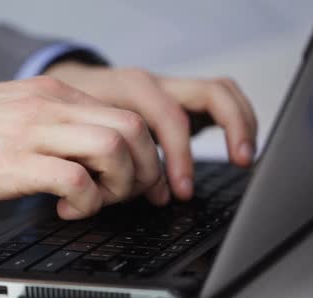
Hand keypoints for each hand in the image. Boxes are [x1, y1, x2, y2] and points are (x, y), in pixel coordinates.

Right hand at [0, 77, 169, 219]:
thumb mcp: (14, 111)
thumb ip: (54, 121)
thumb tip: (91, 145)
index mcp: (51, 92)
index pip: (125, 112)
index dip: (144, 152)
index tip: (140, 179)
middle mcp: (48, 105)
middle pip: (131, 129)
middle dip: (144, 169)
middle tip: (129, 194)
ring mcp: (31, 132)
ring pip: (113, 149)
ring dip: (119, 184)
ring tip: (97, 201)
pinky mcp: (13, 165)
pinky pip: (76, 181)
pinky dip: (85, 203)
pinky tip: (65, 210)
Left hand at [45, 62, 257, 199]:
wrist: (66, 87)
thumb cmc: (72, 116)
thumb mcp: (81, 139)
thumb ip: (105, 167)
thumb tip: (136, 198)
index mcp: (130, 90)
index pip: (170, 117)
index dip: (180, 156)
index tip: (181, 191)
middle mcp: (155, 85)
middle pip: (209, 93)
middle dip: (231, 128)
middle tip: (239, 162)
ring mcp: (169, 89)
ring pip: (220, 91)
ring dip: (241, 121)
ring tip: (245, 156)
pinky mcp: (177, 100)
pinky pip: (216, 102)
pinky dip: (232, 122)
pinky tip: (236, 148)